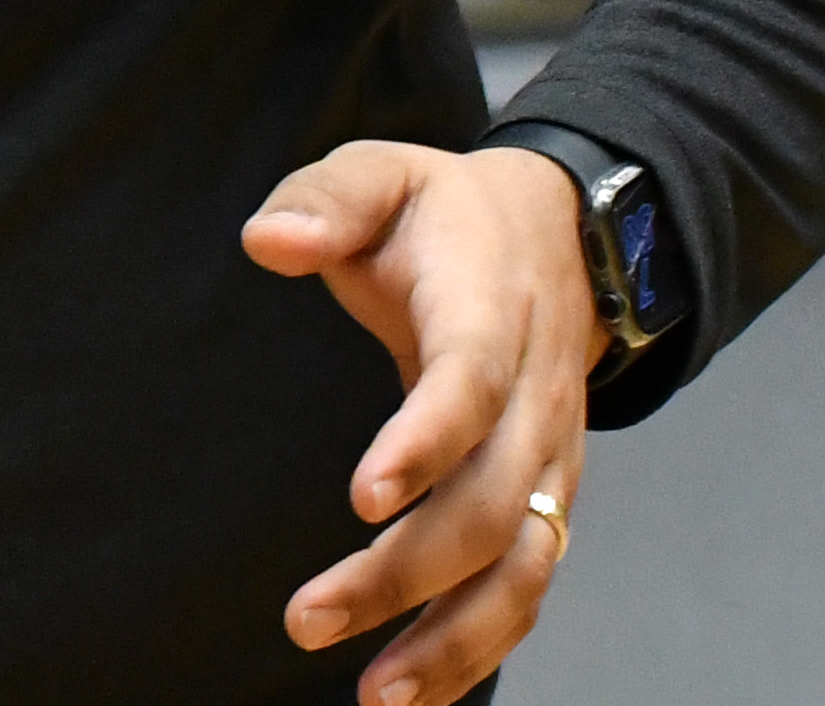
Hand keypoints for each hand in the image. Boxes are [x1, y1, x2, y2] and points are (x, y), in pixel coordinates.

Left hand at [243, 141, 597, 705]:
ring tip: (376, 695)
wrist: (558, 236)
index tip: (362, 497)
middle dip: (406, 575)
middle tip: (307, 620)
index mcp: (490, 314)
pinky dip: (485, 646)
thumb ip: (325, 198)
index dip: (424, 442)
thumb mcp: (383, 171)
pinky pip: (528, 584)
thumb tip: (266, 239)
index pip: (468, 387)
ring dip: (455, 640)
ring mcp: (550, 459)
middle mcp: (535, 402)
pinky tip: (418, 691)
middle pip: (487, 505)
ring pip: (522, 568)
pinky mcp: (545, 498)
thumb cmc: (441, 212)